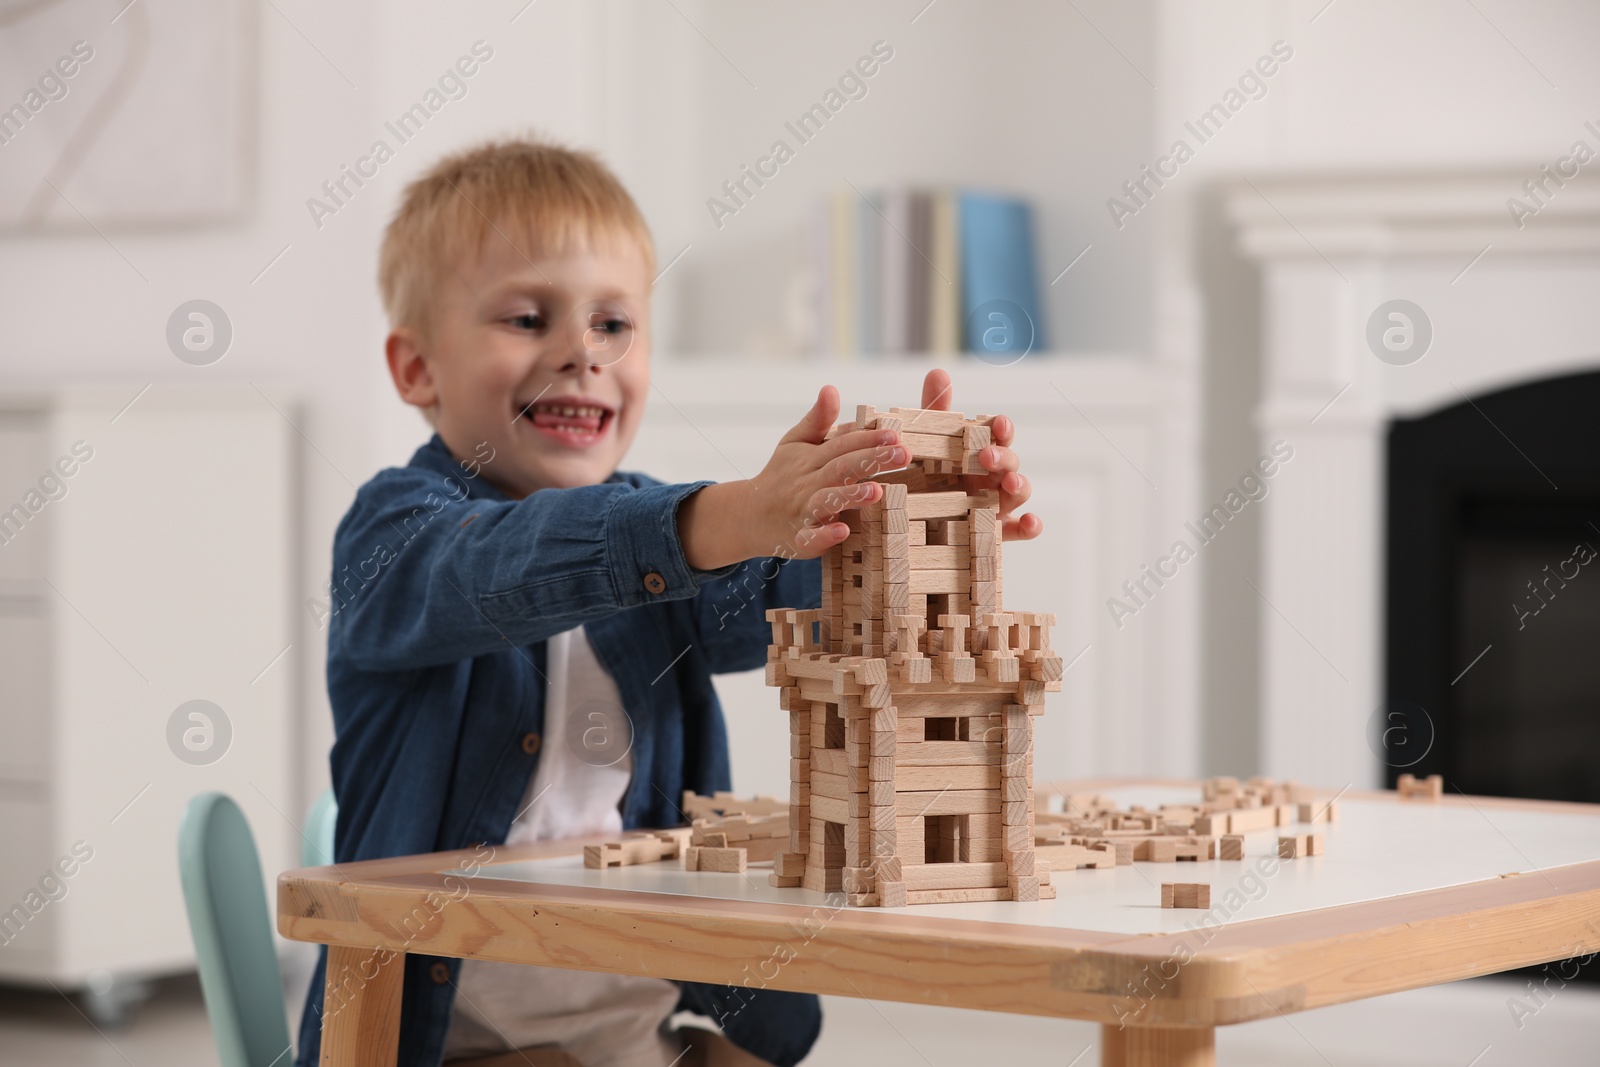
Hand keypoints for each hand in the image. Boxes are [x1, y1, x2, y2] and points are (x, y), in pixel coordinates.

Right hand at [677, 386, 907, 568]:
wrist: (748, 515)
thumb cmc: (781, 476)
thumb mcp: (794, 443)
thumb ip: (817, 420)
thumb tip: (831, 389)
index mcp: (810, 459)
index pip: (842, 445)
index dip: (868, 438)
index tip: (895, 434)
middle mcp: (807, 483)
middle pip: (840, 468)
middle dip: (870, 460)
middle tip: (902, 454)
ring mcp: (803, 512)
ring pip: (826, 501)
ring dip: (850, 496)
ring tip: (876, 491)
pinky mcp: (799, 540)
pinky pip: (810, 539)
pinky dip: (824, 535)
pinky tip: (842, 530)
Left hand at [919, 368, 1041, 540]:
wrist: (910, 522)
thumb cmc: (927, 478)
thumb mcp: (926, 445)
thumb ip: (935, 411)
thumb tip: (938, 372)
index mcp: (979, 453)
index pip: (998, 435)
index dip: (1001, 428)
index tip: (997, 423)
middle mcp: (992, 477)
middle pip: (1009, 462)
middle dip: (1003, 457)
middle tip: (987, 456)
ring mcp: (997, 505)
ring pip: (1019, 492)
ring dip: (1020, 485)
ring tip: (1010, 483)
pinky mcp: (995, 533)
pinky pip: (1018, 531)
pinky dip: (1030, 526)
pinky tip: (1031, 523)